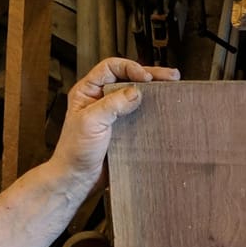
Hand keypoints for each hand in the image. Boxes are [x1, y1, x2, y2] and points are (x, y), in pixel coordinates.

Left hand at [49, 57, 178, 181]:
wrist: (77, 179)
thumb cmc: (74, 152)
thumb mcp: (90, 122)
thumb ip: (112, 104)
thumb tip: (135, 91)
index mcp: (87, 91)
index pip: (111, 68)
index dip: (130, 68)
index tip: (145, 78)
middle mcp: (100, 99)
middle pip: (128, 78)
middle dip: (150, 75)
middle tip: (170, 77)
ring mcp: (112, 114)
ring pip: (136, 95)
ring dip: (154, 91)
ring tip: (171, 88)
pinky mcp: (122, 129)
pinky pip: (139, 114)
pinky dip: (152, 110)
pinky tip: (163, 109)